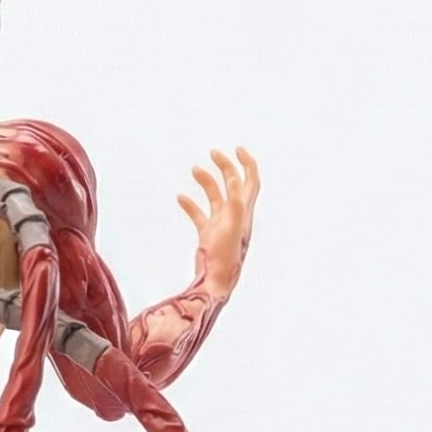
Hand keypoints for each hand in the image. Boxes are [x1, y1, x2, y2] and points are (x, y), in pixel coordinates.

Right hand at [176, 147, 258, 295]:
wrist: (215, 283)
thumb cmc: (226, 259)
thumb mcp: (232, 229)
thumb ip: (235, 206)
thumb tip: (235, 181)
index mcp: (244, 211)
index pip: (250, 180)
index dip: (247, 163)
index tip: (236, 149)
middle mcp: (235, 215)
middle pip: (233, 184)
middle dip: (225, 166)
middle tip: (213, 153)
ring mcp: (221, 225)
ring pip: (215, 197)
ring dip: (206, 182)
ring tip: (194, 169)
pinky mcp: (208, 235)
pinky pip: (199, 215)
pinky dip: (190, 205)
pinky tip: (180, 198)